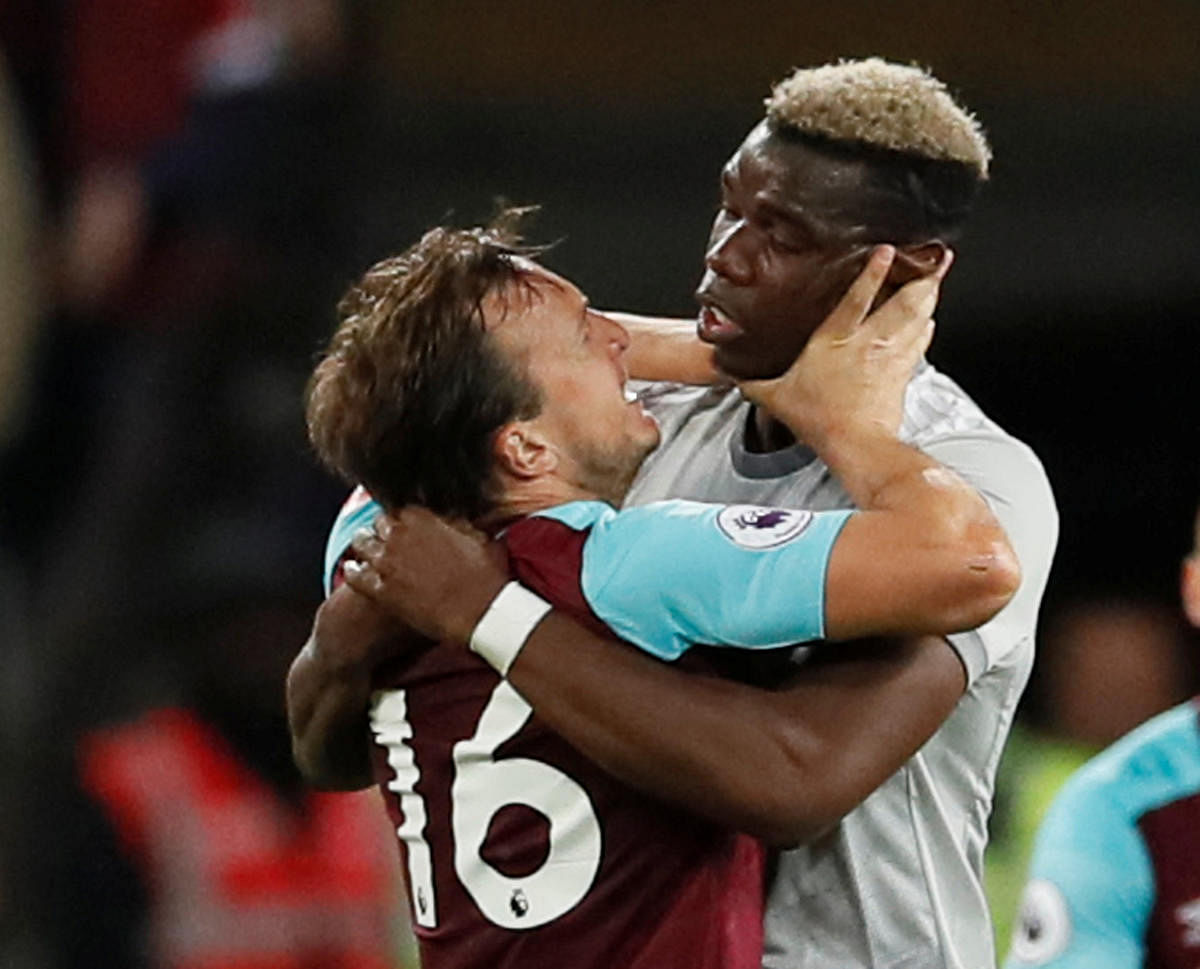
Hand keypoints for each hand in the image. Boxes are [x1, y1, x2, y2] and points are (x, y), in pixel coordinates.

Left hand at [342, 507, 509, 643]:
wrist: (481, 612)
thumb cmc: (486, 575)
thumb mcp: (479, 537)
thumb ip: (458, 523)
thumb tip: (454, 516)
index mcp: (422, 517)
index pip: (400, 509)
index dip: (403, 520)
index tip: (406, 527)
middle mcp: (399, 534)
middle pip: (378, 524)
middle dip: (383, 531)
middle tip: (389, 541)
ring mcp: (386, 561)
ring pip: (360, 543)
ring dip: (365, 546)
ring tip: (367, 553)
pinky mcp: (380, 589)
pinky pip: (353, 575)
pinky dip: (352, 570)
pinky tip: (354, 570)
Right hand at [738, 246, 950, 447]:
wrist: (856, 443)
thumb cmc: (821, 419)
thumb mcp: (778, 398)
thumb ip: (756, 384)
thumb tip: (737, 378)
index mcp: (835, 339)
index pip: (859, 297)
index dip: (874, 272)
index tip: (886, 251)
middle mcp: (869, 342)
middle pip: (904, 302)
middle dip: (921, 279)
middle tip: (933, 260)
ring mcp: (890, 356)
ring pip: (918, 318)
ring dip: (929, 298)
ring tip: (935, 279)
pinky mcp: (903, 374)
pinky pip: (919, 344)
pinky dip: (926, 329)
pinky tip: (929, 321)